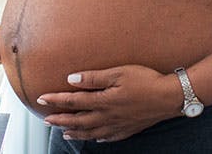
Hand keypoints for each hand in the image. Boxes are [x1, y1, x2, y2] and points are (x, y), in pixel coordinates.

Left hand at [37, 65, 182, 141]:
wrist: (170, 97)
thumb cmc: (145, 80)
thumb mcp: (118, 73)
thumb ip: (94, 77)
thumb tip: (71, 79)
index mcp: (103, 101)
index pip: (73, 101)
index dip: (56, 100)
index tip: (41, 98)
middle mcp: (108, 116)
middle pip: (78, 120)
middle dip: (60, 120)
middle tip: (46, 120)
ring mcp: (118, 125)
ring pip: (91, 132)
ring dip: (75, 132)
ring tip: (64, 133)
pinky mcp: (129, 129)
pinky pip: (109, 137)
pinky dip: (98, 138)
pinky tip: (95, 138)